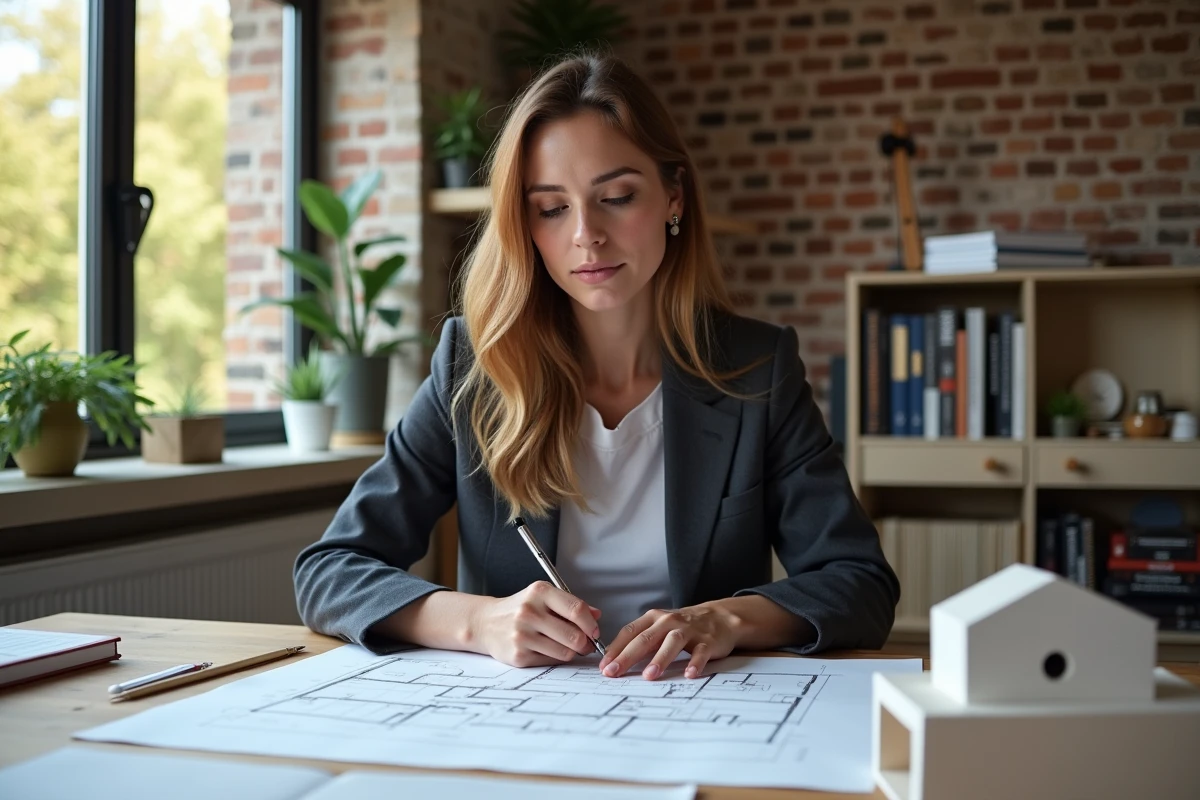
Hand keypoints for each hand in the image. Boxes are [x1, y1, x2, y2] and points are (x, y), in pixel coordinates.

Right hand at [472, 581, 602, 667]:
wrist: (486, 623)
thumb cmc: (519, 609)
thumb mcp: (542, 597)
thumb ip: (570, 604)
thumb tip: (596, 615)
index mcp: (539, 592)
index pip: (576, 609)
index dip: (591, 624)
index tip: (595, 631)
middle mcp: (529, 612)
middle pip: (574, 635)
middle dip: (586, 643)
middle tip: (586, 644)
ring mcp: (522, 635)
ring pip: (565, 652)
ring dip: (572, 652)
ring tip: (567, 647)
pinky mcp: (518, 655)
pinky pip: (550, 661)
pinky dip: (556, 658)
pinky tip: (549, 650)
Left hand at [598, 603, 738, 680]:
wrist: (720, 617)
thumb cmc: (683, 626)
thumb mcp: (660, 628)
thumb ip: (640, 641)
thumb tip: (615, 661)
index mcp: (654, 618)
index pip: (630, 632)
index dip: (615, 648)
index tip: (604, 666)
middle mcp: (669, 622)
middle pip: (645, 638)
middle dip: (628, 656)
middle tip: (614, 672)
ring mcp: (689, 631)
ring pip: (671, 642)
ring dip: (660, 659)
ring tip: (649, 675)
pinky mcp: (708, 641)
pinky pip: (701, 652)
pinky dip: (695, 662)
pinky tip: (689, 674)